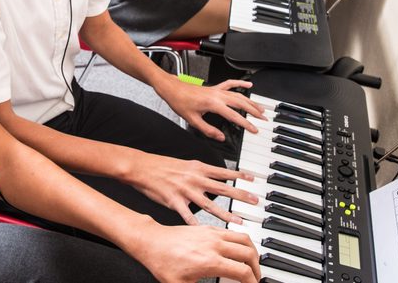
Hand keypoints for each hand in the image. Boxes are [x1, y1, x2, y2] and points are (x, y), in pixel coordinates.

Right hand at [127, 152, 258, 224]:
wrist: (142, 167)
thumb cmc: (162, 166)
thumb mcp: (186, 163)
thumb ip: (201, 170)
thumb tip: (214, 176)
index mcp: (198, 168)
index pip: (224, 172)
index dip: (240, 175)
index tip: (253, 180)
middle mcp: (195, 179)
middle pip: (223, 189)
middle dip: (241, 195)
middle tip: (255, 201)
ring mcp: (186, 191)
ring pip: (210, 205)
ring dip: (226, 214)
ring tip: (239, 222)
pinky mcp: (175, 201)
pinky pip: (189, 216)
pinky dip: (197, 226)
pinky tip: (206, 234)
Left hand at [128, 222, 260, 282]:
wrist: (152, 241)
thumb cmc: (163, 263)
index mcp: (210, 261)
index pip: (242, 272)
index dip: (252, 282)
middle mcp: (214, 245)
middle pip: (249, 253)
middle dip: (257, 267)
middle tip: (255, 277)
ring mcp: (212, 234)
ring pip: (244, 238)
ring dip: (252, 252)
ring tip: (252, 264)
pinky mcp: (208, 227)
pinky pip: (232, 232)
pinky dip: (241, 241)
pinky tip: (237, 250)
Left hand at [158, 78, 266, 139]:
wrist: (173, 89)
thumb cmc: (180, 102)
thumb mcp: (193, 121)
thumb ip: (208, 130)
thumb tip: (220, 137)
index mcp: (213, 104)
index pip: (234, 115)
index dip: (246, 124)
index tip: (254, 129)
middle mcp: (218, 95)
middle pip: (241, 103)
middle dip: (254, 112)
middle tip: (263, 119)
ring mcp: (217, 90)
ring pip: (239, 95)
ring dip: (251, 101)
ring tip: (261, 108)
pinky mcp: (214, 87)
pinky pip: (230, 84)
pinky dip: (240, 83)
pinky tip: (249, 85)